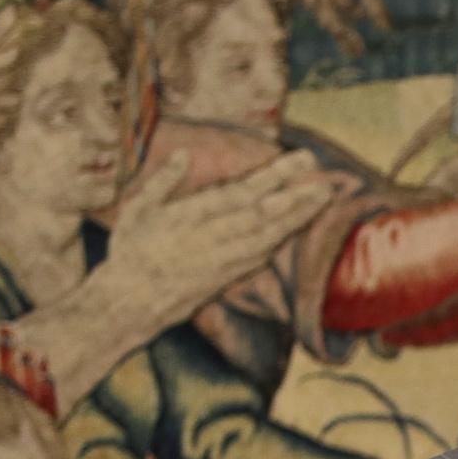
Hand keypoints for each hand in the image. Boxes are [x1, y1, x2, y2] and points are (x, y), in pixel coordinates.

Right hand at [99, 149, 343, 328]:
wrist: (131, 303)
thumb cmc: (131, 251)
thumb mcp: (136, 210)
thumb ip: (162, 181)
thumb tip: (185, 155)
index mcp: (192, 216)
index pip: (242, 192)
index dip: (274, 177)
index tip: (298, 160)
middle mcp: (214, 238)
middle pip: (264, 214)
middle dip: (298, 198)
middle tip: (326, 182)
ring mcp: (224, 260)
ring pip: (269, 235)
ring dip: (298, 217)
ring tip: (322, 199)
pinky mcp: (229, 276)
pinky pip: (262, 254)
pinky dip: (282, 238)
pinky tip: (299, 226)